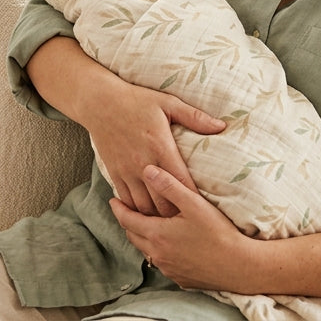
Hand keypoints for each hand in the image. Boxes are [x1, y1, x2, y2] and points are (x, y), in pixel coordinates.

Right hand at [85, 82, 224, 215]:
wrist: (100, 102)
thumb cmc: (136, 101)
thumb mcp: (168, 102)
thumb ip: (195, 117)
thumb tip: (221, 126)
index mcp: (161, 147)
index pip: (181, 183)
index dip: (192, 198)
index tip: (203, 205)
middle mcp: (143, 164)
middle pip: (163, 203)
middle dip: (176, 213)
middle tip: (188, 216)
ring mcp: (127, 170)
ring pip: (143, 207)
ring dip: (157, 215)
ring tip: (170, 219)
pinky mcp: (114, 173)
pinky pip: (126, 200)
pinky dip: (137, 209)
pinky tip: (147, 211)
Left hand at [110, 165, 253, 291]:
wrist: (239, 267)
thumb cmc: (219, 233)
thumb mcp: (194, 203)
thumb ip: (169, 185)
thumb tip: (147, 170)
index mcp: (157, 235)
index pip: (127, 220)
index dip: (118, 209)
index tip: (113, 200)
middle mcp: (158, 254)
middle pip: (133, 237)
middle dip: (128, 223)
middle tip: (127, 210)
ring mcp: (168, 269)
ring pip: (146, 251)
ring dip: (142, 238)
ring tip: (146, 225)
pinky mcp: (179, 278)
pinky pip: (161, 263)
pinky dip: (158, 251)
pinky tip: (167, 245)